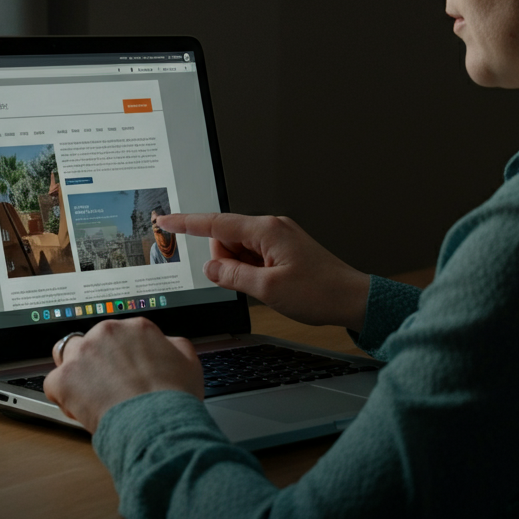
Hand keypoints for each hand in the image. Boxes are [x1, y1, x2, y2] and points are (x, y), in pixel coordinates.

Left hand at [44, 318, 203, 432]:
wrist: (157, 424)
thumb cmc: (173, 398)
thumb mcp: (188, 361)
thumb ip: (171, 346)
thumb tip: (164, 346)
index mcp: (137, 327)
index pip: (118, 334)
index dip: (119, 356)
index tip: (121, 371)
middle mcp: (108, 332)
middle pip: (91, 340)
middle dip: (95, 362)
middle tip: (106, 386)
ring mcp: (84, 353)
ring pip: (67, 356)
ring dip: (75, 372)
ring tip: (87, 395)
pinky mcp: (64, 377)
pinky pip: (53, 384)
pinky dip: (62, 397)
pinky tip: (80, 409)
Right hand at [156, 213, 370, 331]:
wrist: (352, 299)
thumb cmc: (320, 292)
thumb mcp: (268, 289)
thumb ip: (232, 276)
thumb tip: (210, 268)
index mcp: (266, 230)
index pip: (216, 223)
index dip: (186, 223)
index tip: (165, 219)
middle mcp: (272, 228)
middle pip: (227, 240)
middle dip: (226, 263)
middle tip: (249, 284)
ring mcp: (278, 238)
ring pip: (239, 251)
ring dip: (241, 271)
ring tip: (267, 287)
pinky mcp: (283, 250)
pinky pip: (254, 257)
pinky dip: (252, 272)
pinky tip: (270, 286)